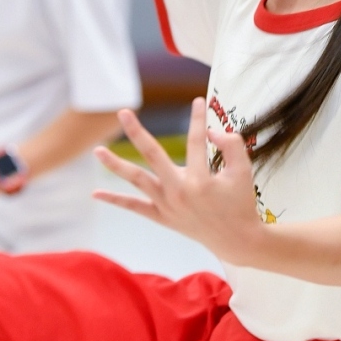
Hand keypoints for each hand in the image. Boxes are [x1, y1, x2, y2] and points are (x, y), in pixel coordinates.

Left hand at [94, 99, 263, 264]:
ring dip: (115, 165)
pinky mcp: (162, 217)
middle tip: (122, 112)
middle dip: (137, 132)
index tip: (198, 101)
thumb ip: (231, 144)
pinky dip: (115, 200)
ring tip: (97, 150)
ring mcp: (167, 205)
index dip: (198, 119)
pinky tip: (95, 193)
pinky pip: (135, 207)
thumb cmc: (241, 202)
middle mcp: (179, 191)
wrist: (236, 240)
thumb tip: (210, 131)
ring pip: (137, 180)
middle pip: (153, 155)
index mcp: (201, 180)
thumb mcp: (244, 170)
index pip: (196, 141)